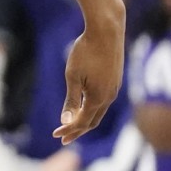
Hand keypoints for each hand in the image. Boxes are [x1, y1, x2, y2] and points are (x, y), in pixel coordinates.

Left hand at [52, 24, 123, 144]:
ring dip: (85, 120)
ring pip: (99, 111)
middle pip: (92, 121)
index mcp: (98, 98)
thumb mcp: (73, 76)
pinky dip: (92, 108)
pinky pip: (103, 101)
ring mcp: (114, 89)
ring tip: (73, 125)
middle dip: (77, 130)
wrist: (107, 31)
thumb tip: (66, 122)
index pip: (82, 122)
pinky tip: (85, 106)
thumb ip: (71, 100)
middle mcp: (109, 97)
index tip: (55, 135)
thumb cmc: (85, 51)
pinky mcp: (115, 80)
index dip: (69, 130)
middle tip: (63, 138)